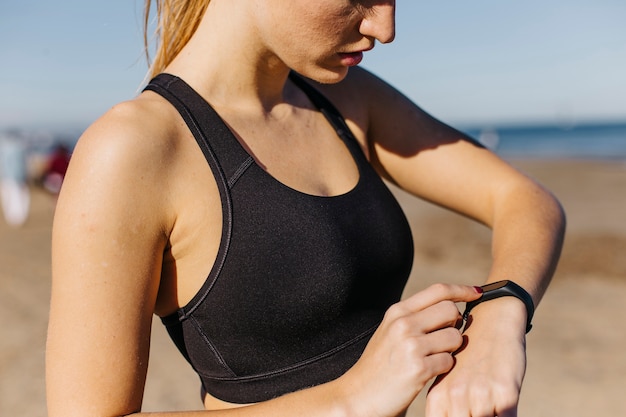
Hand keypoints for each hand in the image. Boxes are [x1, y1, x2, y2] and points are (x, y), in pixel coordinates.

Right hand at [336, 284, 481, 416]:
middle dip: (455, 325)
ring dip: (452, 349)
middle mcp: (403, 324)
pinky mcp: (418, 368)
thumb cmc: (380, 366)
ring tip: (434, 359)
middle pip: (451, 310)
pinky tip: (429, 373)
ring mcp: (410, 345)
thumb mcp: (391, 332)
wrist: (359, 396)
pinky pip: (450, 361)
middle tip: (445, 340)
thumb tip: (451, 309)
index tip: (477, 292)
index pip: (438, 290)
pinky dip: (445, 369)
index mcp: (397, 312)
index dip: (462, 289)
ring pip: (455, 337)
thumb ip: (415, 318)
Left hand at [425, 298, 526, 416]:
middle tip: (477, 413)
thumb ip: (447, 406)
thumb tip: (445, 416)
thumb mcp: (452, 381)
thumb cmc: (471, 357)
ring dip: (489, 416)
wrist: (493, 321)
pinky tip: (504, 409)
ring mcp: (481, 395)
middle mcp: (457, 396)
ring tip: (488, 408)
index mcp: (439, 395)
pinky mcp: (506, 393)